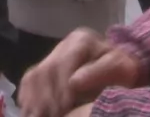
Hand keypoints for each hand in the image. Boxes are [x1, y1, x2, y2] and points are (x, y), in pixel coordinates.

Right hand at [18, 28, 140, 116]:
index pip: (64, 63)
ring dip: (34, 100)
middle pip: (45, 71)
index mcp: (81, 40)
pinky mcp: (44, 67)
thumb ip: (99, 72)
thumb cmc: (122, 70)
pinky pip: (28, 81)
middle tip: (51, 115)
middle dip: (46, 98)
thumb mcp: (120, 69)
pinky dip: (27, 97)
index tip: (65, 107)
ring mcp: (52, 55)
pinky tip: (32, 112)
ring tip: (40, 116)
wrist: (119, 69)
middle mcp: (63, 45)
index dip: (62, 88)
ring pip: (34, 76)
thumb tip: (73, 82)